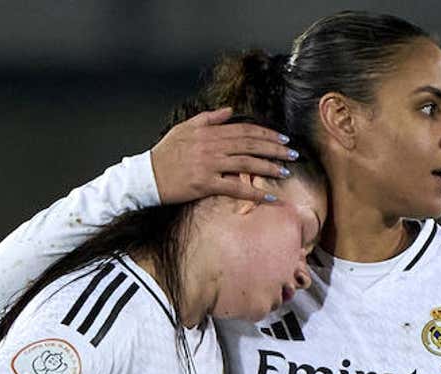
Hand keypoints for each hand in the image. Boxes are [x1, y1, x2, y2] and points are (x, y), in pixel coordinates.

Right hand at [151, 107, 297, 203]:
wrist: (147, 176)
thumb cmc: (165, 153)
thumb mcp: (185, 128)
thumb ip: (209, 118)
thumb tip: (231, 110)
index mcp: (208, 131)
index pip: (244, 130)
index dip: (266, 133)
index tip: (283, 138)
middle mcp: (211, 146)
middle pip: (250, 145)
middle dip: (275, 148)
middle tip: (293, 153)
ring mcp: (209, 165)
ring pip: (246, 164)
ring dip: (269, 167)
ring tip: (285, 171)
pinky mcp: (205, 184)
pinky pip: (235, 188)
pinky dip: (254, 192)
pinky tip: (269, 196)